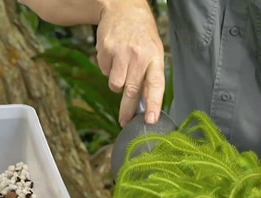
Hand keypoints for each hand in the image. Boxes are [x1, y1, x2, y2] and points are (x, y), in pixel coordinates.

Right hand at [96, 0, 165, 126]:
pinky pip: (105, 72)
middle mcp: (138, 56)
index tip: (150, 120)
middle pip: (132, 91)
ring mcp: (120, 53)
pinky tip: (114, 56)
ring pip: (115, 85)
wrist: (122, 8)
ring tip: (123, 69)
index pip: (156, 85)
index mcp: (155, 58)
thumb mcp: (154, 52)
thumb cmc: (142, 35)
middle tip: (125, 122)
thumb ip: (151, 76)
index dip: (153, 105)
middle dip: (127, 110)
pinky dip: (108, 69)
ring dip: (117, 84)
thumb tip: (147, 105)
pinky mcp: (105, 50)